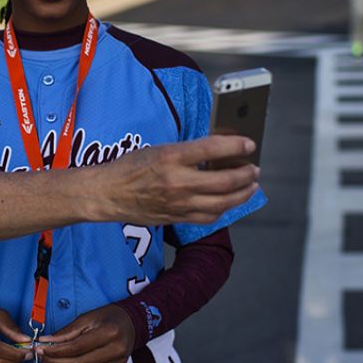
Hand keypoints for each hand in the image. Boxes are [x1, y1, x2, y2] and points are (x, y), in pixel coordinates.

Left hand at [37, 305, 135, 362]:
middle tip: (43, 357)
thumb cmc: (110, 318)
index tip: (41, 349)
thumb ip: (66, 332)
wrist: (130, 323)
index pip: (76, 348)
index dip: (56, 351)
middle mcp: (116, 351)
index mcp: (110, 333)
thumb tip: (47, 342)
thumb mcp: (87, 318)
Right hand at [98, 137, 258, 225]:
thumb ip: (187, 151)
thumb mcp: (158, 149)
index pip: (213, 148)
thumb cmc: (130, 167)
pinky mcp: (177, 217)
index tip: (250, 144)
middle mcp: (178, 181)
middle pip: (225, 181)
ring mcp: (179, 203)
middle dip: (246, 174)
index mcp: (172, 157)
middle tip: (254, 169)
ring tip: (251, 187)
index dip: (237, 146)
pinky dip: (224, 209)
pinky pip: (209, 217)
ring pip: (222, 203)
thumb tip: (218, 152)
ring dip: (242, 194)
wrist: (108, 194)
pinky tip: (229, 202)